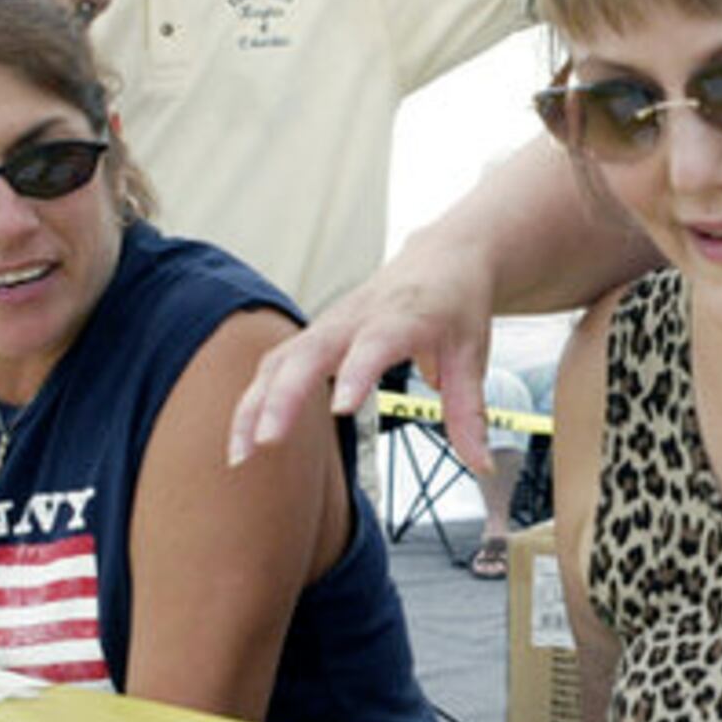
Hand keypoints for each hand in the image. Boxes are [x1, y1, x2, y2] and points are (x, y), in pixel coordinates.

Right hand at [229, 240, 499, 472]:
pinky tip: (244, 437)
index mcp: (403, 317)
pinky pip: (276, 364)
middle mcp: (357, 317)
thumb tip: (480, 464)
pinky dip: (254, 398)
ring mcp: (330, 324)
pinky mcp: (315, 334)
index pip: (374, 344)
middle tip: (266, 443)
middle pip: (309, 352)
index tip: (340, 409)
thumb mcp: (472, 354)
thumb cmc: (456, 304)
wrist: (442, 257)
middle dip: (281, 397)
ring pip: (280, 359)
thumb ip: (469, 413)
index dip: (355, 373)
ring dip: (255, 404)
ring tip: (240, 454)